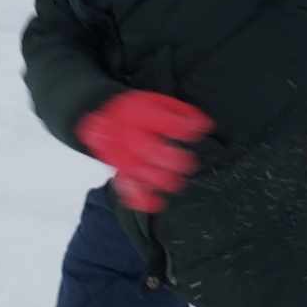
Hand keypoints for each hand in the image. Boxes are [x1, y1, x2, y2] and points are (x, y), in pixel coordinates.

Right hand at [76, 90, 213, 213]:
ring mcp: (118, 153)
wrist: (104, 119)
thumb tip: (203, 125)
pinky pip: (124, 184)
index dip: (182, 127)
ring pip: (135, 169)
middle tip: (187, 164)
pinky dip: (139, 197)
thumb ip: (182, 113)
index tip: (198, 130)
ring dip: (157, 179)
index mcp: (139, 114)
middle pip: (146, 149)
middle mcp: (126, 134)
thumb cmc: (135, 112)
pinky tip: (154, 204)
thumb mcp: (159, 102)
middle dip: (169, 159)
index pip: (162, 122)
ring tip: (174, 184)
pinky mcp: (117, 169)